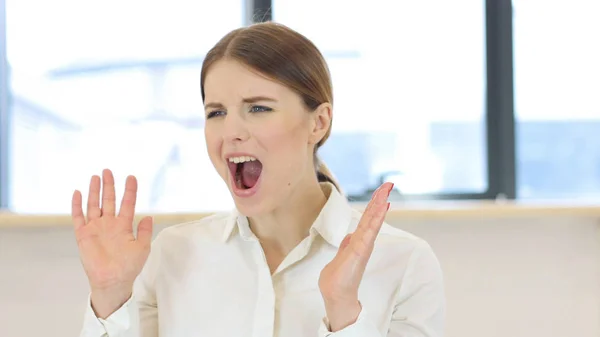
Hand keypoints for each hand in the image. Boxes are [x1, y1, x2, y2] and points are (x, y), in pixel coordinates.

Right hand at [71, 169, 152, 316]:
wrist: (112, 280)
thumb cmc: (129, 266)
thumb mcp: (142, 248)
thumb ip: (145, 231)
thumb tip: (149, 217)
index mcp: (124, 226)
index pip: (127, 203)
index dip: (130, 190)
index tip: (131, 177)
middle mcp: (109, 224)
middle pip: (109, 200)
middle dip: (109, 185)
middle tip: (108, 171)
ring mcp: (96, 228)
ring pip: (94, 205)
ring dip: (94, 191)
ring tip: (95, 177)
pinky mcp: (83, 235)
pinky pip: (78, 217)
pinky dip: (77, 205)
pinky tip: (77, 192)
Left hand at [318, 182, 392, 330]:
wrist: (335, 294)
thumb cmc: (337, 278)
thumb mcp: (340, 256)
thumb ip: (346, 245)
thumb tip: (350, 235)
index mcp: (358, 241)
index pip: (367, 219)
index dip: (374, 204)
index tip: (382, 191)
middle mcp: (363, 241)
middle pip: (372, 216)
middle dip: (379, 199)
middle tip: (388, 184)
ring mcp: (363, 245)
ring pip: (372, 221)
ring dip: (379, 205)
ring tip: (386, 192)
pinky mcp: (360, 250)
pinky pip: (369, 231)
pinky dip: (376, 219)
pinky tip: (381, 209)